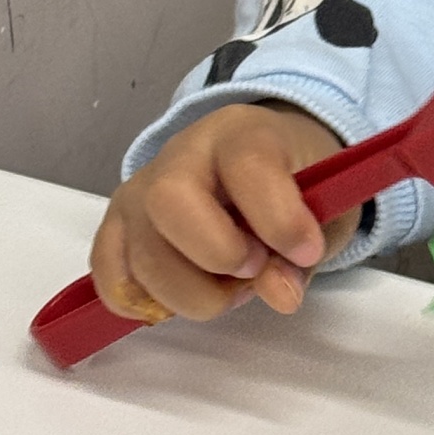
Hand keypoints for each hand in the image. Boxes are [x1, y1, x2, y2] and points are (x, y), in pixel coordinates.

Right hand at [89, 102, 358, 324]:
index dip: (279, 219)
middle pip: (169, 201)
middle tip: (254, 268)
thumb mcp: (323, 211)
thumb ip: (303, 257)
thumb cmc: (295, 183)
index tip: (307, 252)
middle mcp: (179, 154)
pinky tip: (185, 295)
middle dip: (217, 254)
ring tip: (231, 287)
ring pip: (141, 253)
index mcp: (241, 133)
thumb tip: (279, 294)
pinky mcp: (117, 228)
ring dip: (192, 293)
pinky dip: (146, 302)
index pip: (248, 165)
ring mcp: (138, 191)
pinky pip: (110, 275)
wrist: (263, 160)